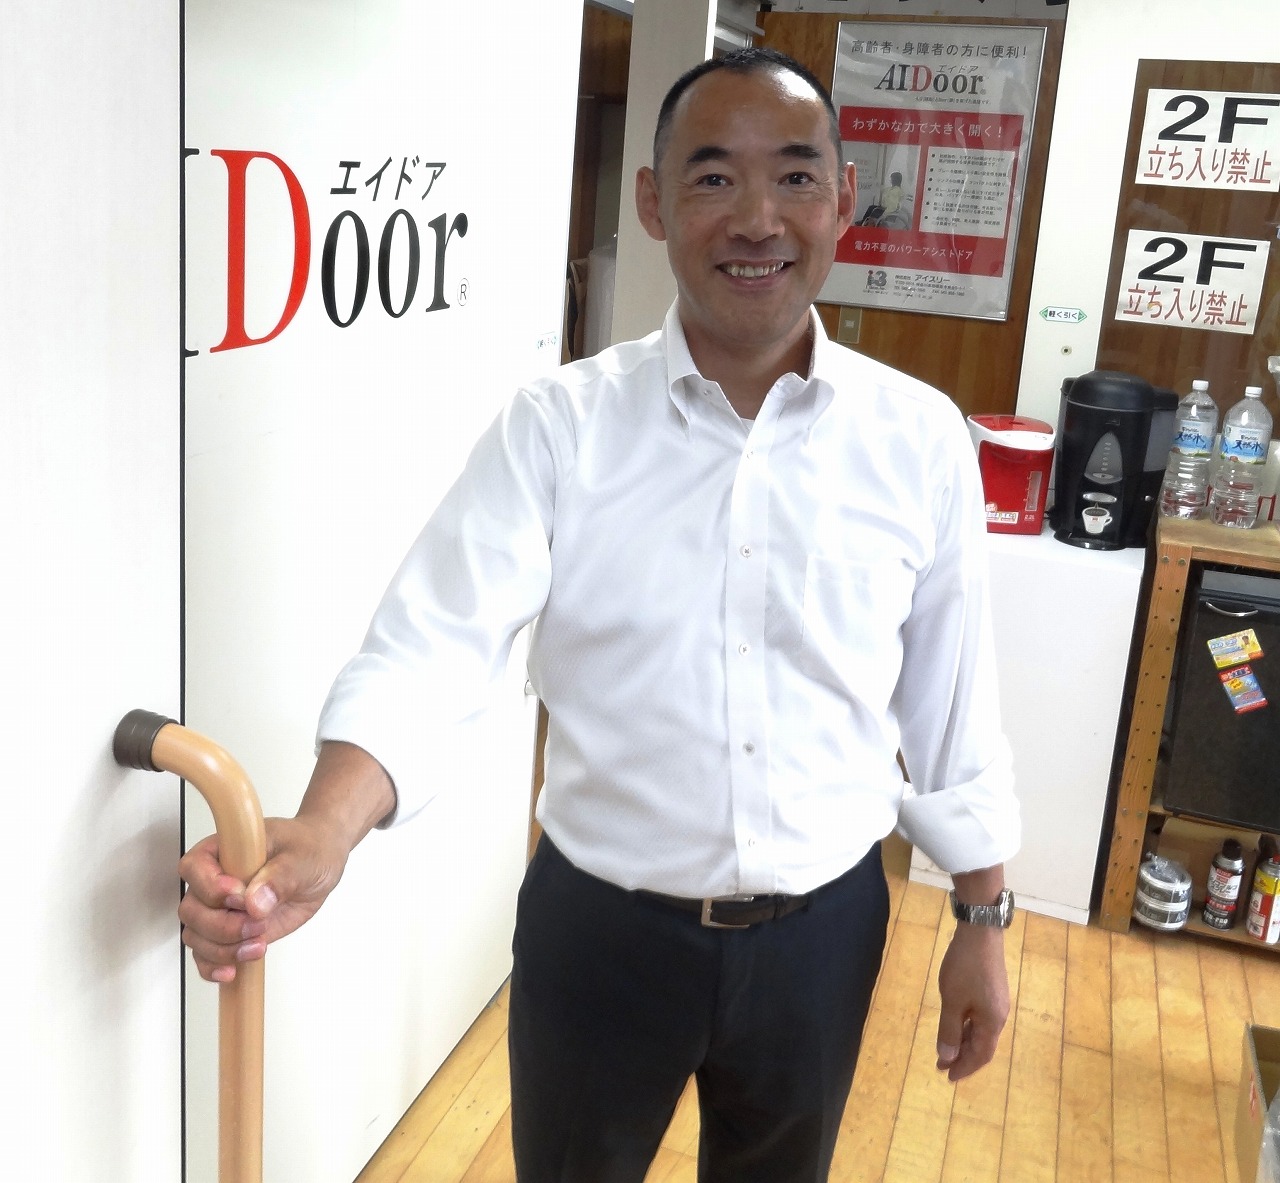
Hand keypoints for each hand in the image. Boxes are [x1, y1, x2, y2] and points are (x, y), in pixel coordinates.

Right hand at [177, 814, 348, 982]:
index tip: (240, 896)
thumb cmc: (308, 848)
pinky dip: (213, 966)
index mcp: (225, 850)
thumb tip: (256, 901)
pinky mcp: (231, 931)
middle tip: (257, 924)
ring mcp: (221, 908)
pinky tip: (232, 970)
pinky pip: (206, 954)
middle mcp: (215, 880)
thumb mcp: (302, 857)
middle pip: (192, 910)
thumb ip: (280, 876)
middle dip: (221, 926)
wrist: (320, 863)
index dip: (211, 887)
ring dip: (222, 949)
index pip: (194, 867)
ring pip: (196, 936)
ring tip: (259, 945)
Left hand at [934, 923, 1009, 1081]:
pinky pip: (979, 1018)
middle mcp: (999, 1016)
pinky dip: (966, 1026)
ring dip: (963, 1042)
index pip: (981, 1055)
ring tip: (945, 1049)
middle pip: (982, 1045)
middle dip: (962, 1057)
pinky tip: (954, 1025)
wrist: (979, 933)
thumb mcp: (952, 1001)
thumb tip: (947, 1056)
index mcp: (993, 1022)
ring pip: (979, 1031)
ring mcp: (996, 1002)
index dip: (965, 1068)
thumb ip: (949, 1030)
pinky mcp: (991, 990)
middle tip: (941, 1065)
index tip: (948, 1077)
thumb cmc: (964, 968)